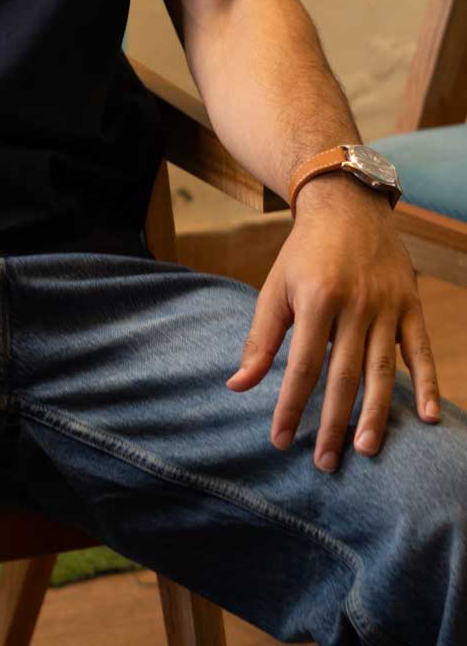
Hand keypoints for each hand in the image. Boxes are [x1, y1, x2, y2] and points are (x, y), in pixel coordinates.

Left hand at [226, 174, 440, 469]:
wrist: (347, 205)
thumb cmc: (304, 252)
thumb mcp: (275, 287)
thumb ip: (261, 338)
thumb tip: (237, 386)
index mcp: (316, 300)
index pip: (301, 366)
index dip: (291, 406)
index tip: (281, 441)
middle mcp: (354, 304)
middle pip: (343, 375)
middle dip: (333, 423)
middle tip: (325, 463)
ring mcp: (387, 306)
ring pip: (383, 370)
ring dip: (376, 413)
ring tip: (366, 450)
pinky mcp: (411, 305)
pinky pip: (421, 351)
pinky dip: (429, 385)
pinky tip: (430, 419)